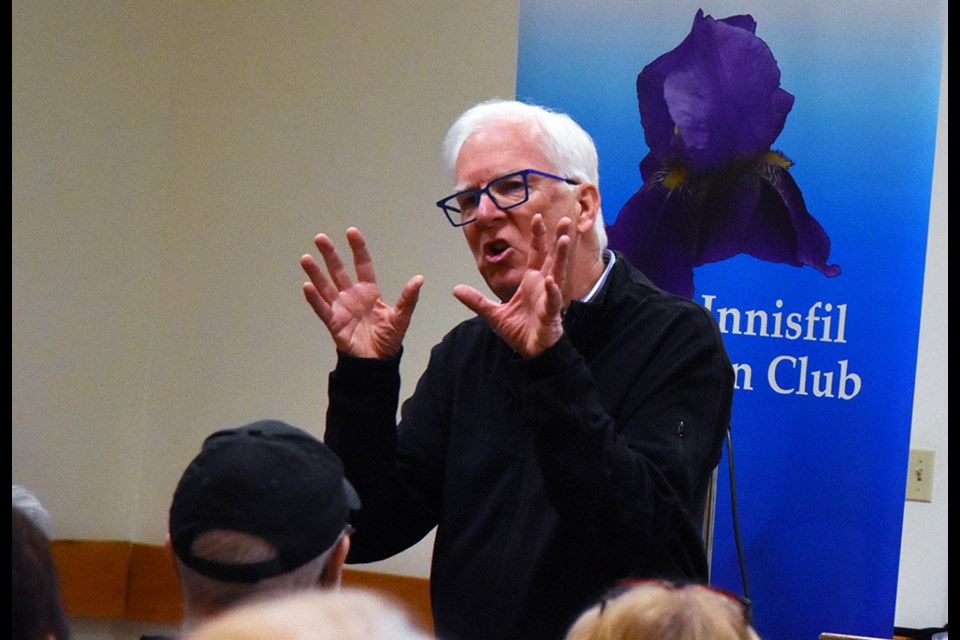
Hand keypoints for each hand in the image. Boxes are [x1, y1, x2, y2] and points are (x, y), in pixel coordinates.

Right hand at [300, 227, 423, 358]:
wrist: (377, 363)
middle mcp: (352, 296)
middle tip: (320, 238)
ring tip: (306, 258)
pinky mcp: (334, 323)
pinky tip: (307, 286)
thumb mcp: (401, 317)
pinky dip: (314, 298)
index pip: (363, 265)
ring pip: (326, 286)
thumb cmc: (388, 340)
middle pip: (339, 271)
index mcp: (369, 292)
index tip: (351, 232)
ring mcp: (341, 308)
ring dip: (316, 273)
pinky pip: (322, 309)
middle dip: (330, 255)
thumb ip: (408, 299)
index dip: (358, 249)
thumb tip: (419, 279)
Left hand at [453, 214, 569, 357]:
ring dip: (561, 257)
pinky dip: (552, 291)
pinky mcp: (551, 314)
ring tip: (564, 239)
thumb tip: (456, 289)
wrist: (531, 351)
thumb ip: (477, 300)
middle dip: (557, 238)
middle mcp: (543, 285)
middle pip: (552, 257)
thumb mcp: (493, 314)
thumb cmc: (520, 331)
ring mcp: (549, 298)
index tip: (539, 218)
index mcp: (531, 281)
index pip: (536, 254)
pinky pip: (552, 300)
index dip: (539, 236)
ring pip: (558, 273)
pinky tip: (551, 281)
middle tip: (565, 219)